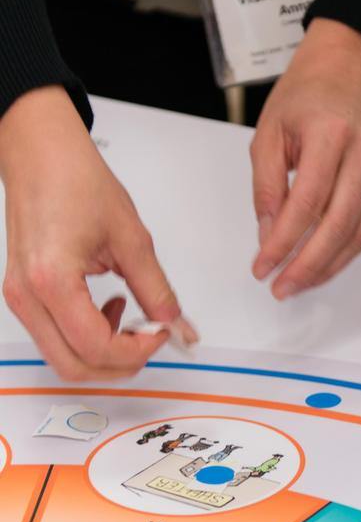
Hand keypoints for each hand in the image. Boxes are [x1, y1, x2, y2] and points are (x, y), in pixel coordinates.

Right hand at [0, 87, 190, 380]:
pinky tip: (109, 311)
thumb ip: (158, 290)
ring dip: (104, 354)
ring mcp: (21, 298)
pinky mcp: (24, 296)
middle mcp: (28, 296)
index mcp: (52, 280)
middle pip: (75, 368)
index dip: (138, 350)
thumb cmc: (74, 181)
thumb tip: (178, 325)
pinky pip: (56, 339)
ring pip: (63, 359)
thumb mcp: (132, 239)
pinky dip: (88, 340)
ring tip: (130, 319)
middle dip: (121, 365)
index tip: (161, 332)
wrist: (39, 153)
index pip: (97, 348)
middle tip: (150, 339)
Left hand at [250, 19, 360, 298]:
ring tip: (297, 284)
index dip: (284, 240)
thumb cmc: (304, 97)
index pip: (306, 202)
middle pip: (337, 225)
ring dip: (326, 267)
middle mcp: (359, 157)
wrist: (346, 73)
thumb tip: (268, 235)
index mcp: (329, 136)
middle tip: (281, 287)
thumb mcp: (269, 131)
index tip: (262, 265)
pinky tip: (320, 267)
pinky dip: (342, 255)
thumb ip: (267, 185)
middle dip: (307, 264)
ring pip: (356, 235)